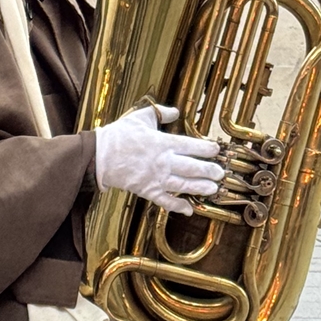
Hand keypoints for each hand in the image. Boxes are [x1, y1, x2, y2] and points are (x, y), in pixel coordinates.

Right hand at [95, 104, 222, 215]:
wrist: (99, 156)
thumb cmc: (118, 135)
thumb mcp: (140, 117)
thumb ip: (160, 113)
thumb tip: (175, 111)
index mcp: (162, 142)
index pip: (191, 146)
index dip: (207, 148)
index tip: (216, 150)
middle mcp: (163, 161)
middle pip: (192, 167)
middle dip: (209, 171)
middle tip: (220, 173)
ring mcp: (156, 178)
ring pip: (183, 184)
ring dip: (200, 187)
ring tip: (213, 189)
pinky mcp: (147, 190)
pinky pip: (166, 200)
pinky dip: (178, 206)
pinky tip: (189, 209)